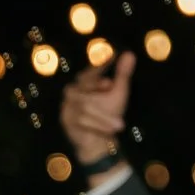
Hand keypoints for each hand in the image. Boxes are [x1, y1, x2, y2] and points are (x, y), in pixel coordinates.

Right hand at [60, 50, 134, 169]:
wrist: (98, 140)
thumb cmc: (108, 115)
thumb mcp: (118, 93)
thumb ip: (122, 74)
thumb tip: (129, 54)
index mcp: (86, 82)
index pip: (92, 71)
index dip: (100, 65)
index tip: (112, 55)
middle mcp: (74, 91)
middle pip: (84, 84)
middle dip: (98, 87)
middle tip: (110, 86)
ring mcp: (67, 104)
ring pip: (85, 106)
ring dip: (103, 116)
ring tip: (119, 125)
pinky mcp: (65, 119)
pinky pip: (80, 120)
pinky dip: (96, 125)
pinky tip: (108, 130)